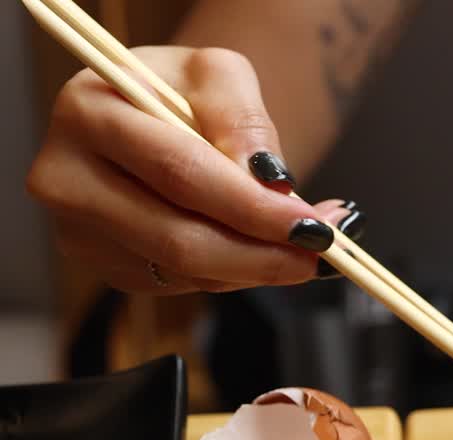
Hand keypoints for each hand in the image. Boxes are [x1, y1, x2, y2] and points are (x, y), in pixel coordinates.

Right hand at [26, 47, 337, 293]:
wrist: (154, 114)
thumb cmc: (183, 92)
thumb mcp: (218, 76)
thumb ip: (243, 119)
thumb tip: (269, 181)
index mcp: (88, 112)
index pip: (178, 171)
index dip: (250, 206)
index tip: (309, 225)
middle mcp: (67, 176)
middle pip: (178, 238)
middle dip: (261, 253)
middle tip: (319, 252)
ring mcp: (79, 229)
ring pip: (185, 271)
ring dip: (256, 267)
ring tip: (304, 247)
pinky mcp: (104, 264)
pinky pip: (182, 284)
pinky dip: (233, 273)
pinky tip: (259, 249)